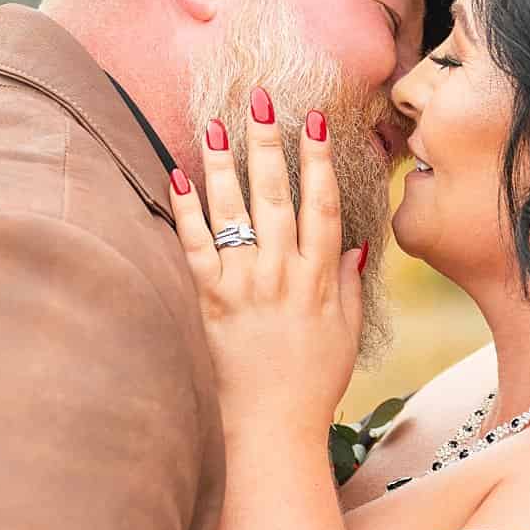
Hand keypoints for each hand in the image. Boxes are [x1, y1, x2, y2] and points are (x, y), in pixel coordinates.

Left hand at [167, 92, 363, 433]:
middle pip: (277, 196)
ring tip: (215, 123)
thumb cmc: (311, 386)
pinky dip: (186, 212)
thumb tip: (352, 242)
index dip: (318, 159)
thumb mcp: (344, 334)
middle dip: (268, 144)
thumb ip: (347, 284)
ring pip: (235, 212)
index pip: (322, 205)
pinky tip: (177, 177)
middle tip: (259, 100)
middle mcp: (282, 274)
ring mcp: (245, 286)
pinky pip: (194, 248)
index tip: (313, 120)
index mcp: (319, 278)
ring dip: (224, 164)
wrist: (272, 429)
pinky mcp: (210, 303)